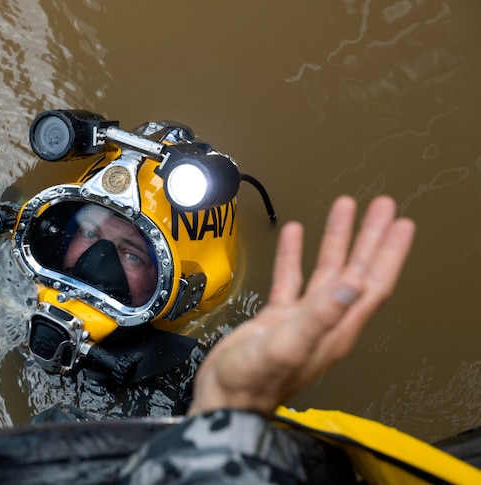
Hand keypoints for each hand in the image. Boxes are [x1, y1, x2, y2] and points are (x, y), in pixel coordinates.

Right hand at [188, 195, 415, 416]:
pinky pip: (291, 280)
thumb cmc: (255, 381)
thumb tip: (352, 282)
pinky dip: (294, 255)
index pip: (372, 283)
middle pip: (356, 270)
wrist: (224, 399)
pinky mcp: (277, 319)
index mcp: (337, 327)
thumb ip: (321, 314)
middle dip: (370, 237)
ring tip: (343, 209)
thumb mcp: (290, 344)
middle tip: (382, 206)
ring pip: (326, 271)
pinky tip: (293, 234)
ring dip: (336, 240)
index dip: (388, 253)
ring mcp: (302, 318)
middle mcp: (326, 320)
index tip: (400, 223)